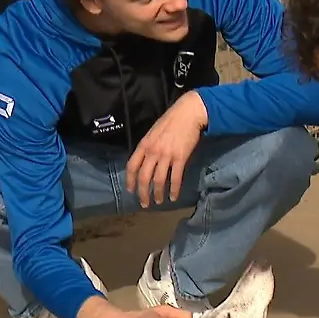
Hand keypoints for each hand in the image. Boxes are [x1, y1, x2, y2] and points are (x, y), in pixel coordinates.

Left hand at [125, 91, 208, 206]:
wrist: (188, 113)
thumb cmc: (171, 121)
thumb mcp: (153, 132)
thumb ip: (148, 146)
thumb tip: (145, 161)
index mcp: (144, 144)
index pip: (132, 166)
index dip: (130, 180)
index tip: (131, 190)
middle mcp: (153, 151)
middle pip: (144, 177)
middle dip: (143, 193)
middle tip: (144, 203)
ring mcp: (166, 155)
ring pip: (158, 180)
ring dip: (158, 194)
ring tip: (159, 202)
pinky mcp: (180, 158)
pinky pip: (175, 178)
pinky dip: (174, 189)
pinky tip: (173, 197)